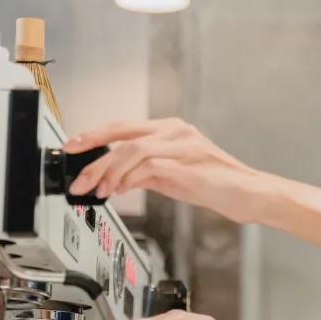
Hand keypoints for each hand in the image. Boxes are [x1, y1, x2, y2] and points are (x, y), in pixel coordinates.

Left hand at [62, 118, 275, 223]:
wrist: (247, 193)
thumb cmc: (214, 184)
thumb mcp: (173, 174)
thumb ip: (146, 171)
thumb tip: (114, 179)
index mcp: (170, 129)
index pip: (124, 126)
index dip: (95, 135)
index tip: (73, 146)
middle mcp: (175, 131)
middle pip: (122, 132)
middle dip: (93, 151)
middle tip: (76, 172)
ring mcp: (182, 145)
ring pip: (131, 150)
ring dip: (108, 172)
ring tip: (98, 190)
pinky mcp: (187, 165)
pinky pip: (148, 167)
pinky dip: (128, 179)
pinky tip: (120, 191)